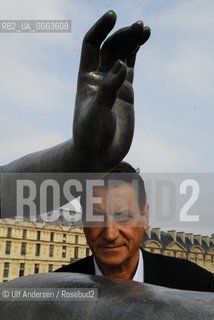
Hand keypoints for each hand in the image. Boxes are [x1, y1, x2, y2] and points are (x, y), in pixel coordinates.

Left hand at [73, 10, 149, 170]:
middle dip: (122, 35)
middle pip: (110, 47)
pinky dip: (136, 54)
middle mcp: (99, 78)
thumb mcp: (97, 112)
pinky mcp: (126, 93)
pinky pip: (131, 68)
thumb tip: (122, 64)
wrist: (98, 154)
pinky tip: (142, 41)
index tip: (113, 16)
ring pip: (122, 55)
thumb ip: (108, 89)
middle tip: (139, 27)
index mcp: (86, 78)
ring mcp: (113, 84)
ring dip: (131, 40)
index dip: (101, 29)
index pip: (91, 45)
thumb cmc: (91, 136)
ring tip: (144, 29)